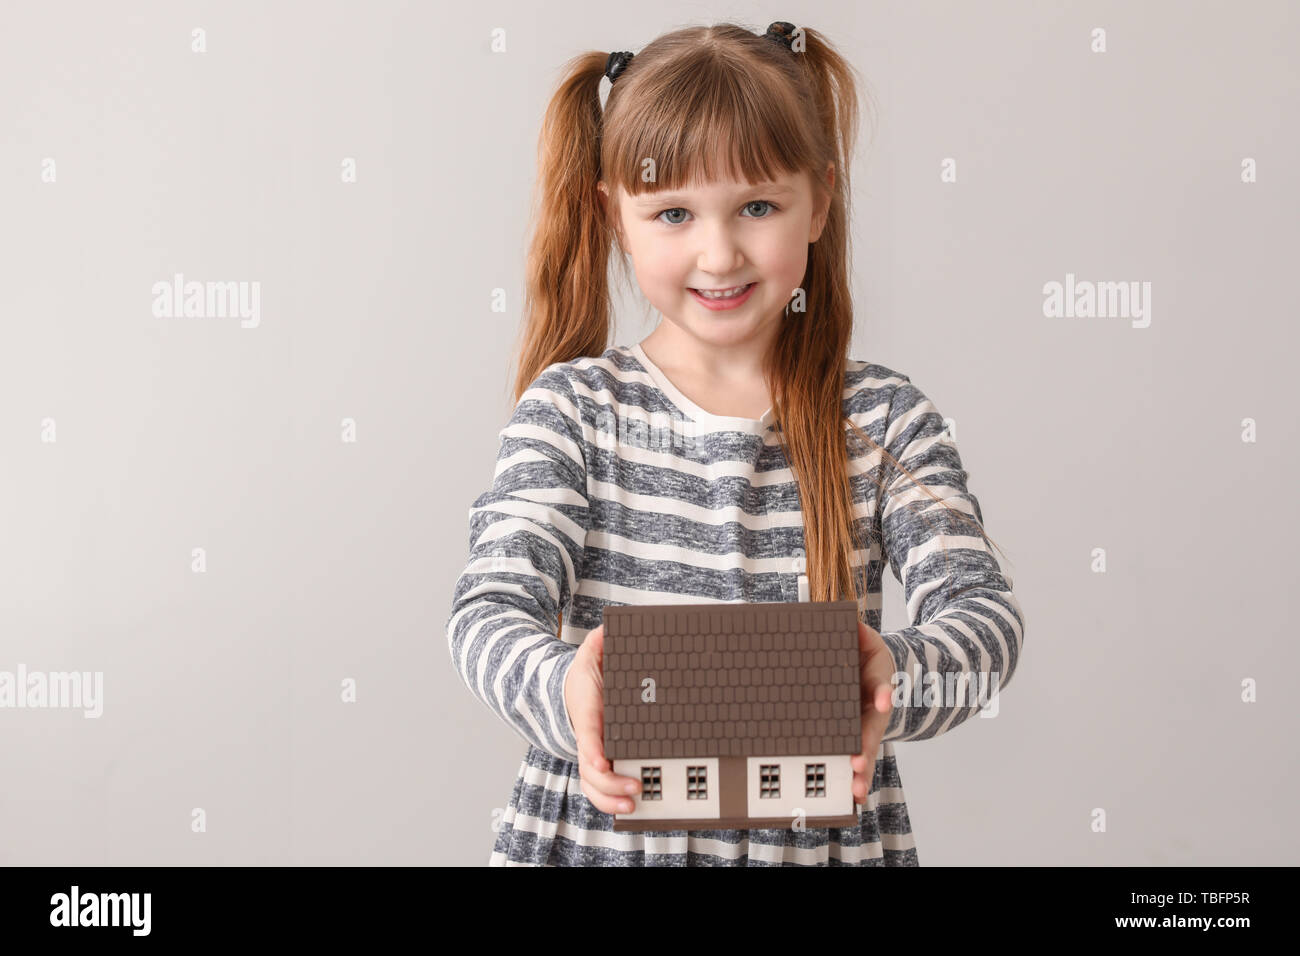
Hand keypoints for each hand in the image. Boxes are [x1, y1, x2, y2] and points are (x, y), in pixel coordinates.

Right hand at [563, 624, 642, 814]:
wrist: (567, 694)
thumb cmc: (585, 679)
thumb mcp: (590, 654)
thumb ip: (600, 642)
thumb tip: (610, 627)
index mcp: (586, 714)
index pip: (588, 734)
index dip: (595, 750)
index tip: (603, 761)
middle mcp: (587, 740)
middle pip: (591, 769)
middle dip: (610, 783)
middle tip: (635, 787)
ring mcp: (590, 755)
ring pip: (592, 785)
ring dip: (610, 799)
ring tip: (633, 805)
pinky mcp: (598, 765)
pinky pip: (599, 789)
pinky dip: (610, 801)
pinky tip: (630, 807)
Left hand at [851, 619, 894, 802]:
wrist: (873, 677)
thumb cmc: (862, 659)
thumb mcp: (864, 641)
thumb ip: (858, 632)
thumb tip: (851, 620)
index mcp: (875, 682)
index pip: (880, 686)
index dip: (881, 692)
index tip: (882, 698)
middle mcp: (873, 710)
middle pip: (872, 729)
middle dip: (866, 745)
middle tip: (858, 761)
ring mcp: (867, 729)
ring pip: (867, 752)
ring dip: (862, 772)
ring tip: (856, 790)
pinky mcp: (857, 741)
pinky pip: (858, 763)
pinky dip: (856, 780)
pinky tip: (852, 798)